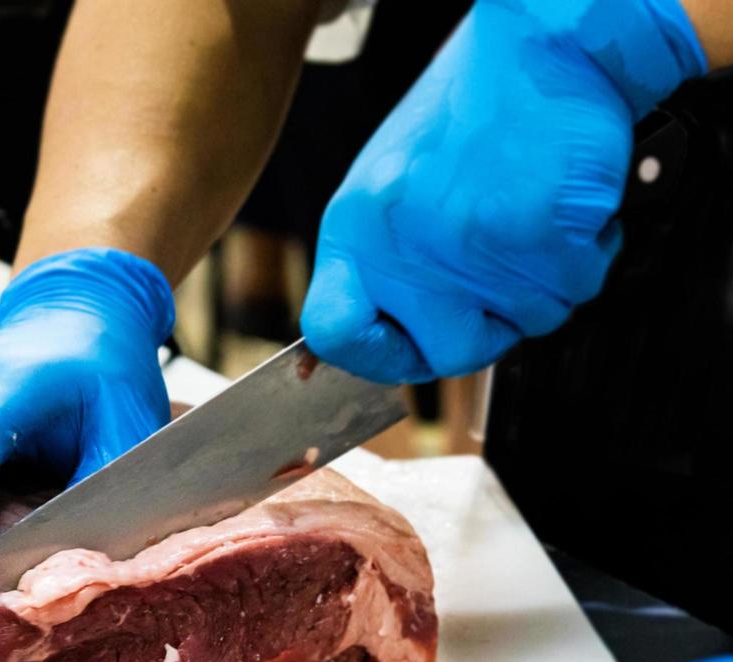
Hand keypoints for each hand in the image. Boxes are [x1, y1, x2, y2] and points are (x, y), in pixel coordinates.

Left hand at [301, 0, 705, 383]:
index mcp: (355, 232)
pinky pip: (577, 288)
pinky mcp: (537, 238)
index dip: (374, 356)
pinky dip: (586, 255)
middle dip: (489, 328)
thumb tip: (376, 336)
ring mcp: (470, 248)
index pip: (333, 332)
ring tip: (532, 217)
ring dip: (545, 283)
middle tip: (501, 277)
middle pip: (448, 354)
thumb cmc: (468, 114)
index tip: (403, 346)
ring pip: (528, 324)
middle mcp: (404, 248)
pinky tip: (564, 209)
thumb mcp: (390, 188)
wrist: (542, 47)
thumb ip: (382, 264)